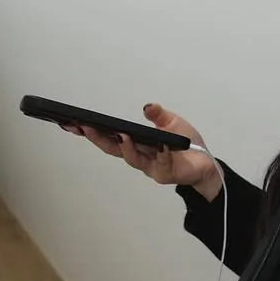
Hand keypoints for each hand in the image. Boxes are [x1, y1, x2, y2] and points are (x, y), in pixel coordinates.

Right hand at [61, 103, 222, 199]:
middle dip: (97, 138)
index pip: (110, 137)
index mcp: (137, 144)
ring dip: (126, 146)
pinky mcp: (166, 174)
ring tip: (121, 134)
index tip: (74, 123)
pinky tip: (160, 144)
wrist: (206, 163)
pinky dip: (161, 153)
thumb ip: (159, 115)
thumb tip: (146, 106)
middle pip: (113, 149)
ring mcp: (151, 167)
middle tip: (84, 127)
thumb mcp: (172, 123)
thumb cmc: (186, 144)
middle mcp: (140, 157)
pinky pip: (161, 163)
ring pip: (133, 158)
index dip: (92, 132)